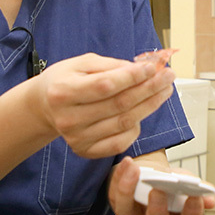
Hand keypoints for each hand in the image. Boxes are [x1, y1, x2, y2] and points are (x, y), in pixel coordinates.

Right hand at [30, 54, 174, 158]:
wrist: (46, 106)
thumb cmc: (66, 80)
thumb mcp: (82, 63)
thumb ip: (111, 66)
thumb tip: (142, 69)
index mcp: (63, 92)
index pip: (104, 86)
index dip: (132, 77)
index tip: (153, 68)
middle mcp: (68, 119)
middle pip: (118, 105)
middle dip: (149, 89)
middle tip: (168, 76)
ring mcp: (77, 138)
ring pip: (124, 123)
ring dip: (150, 105)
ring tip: (165, 89)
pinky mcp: (85, 151)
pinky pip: (120, 142)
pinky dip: (136, 126)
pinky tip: (144, 111)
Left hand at [108, 156, 214, 214]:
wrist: (150, 173)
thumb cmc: (170, 181)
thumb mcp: (187, 181)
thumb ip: (199, 190)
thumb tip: (210, 198)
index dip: (193, 213)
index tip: (195, 196)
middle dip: (158, 210)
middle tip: (159, 190)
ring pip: (127, 212)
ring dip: (129, 190)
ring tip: (136, 170)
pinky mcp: (117, 203)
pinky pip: (115, 194)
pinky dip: (120, 176)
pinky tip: (127, 163)